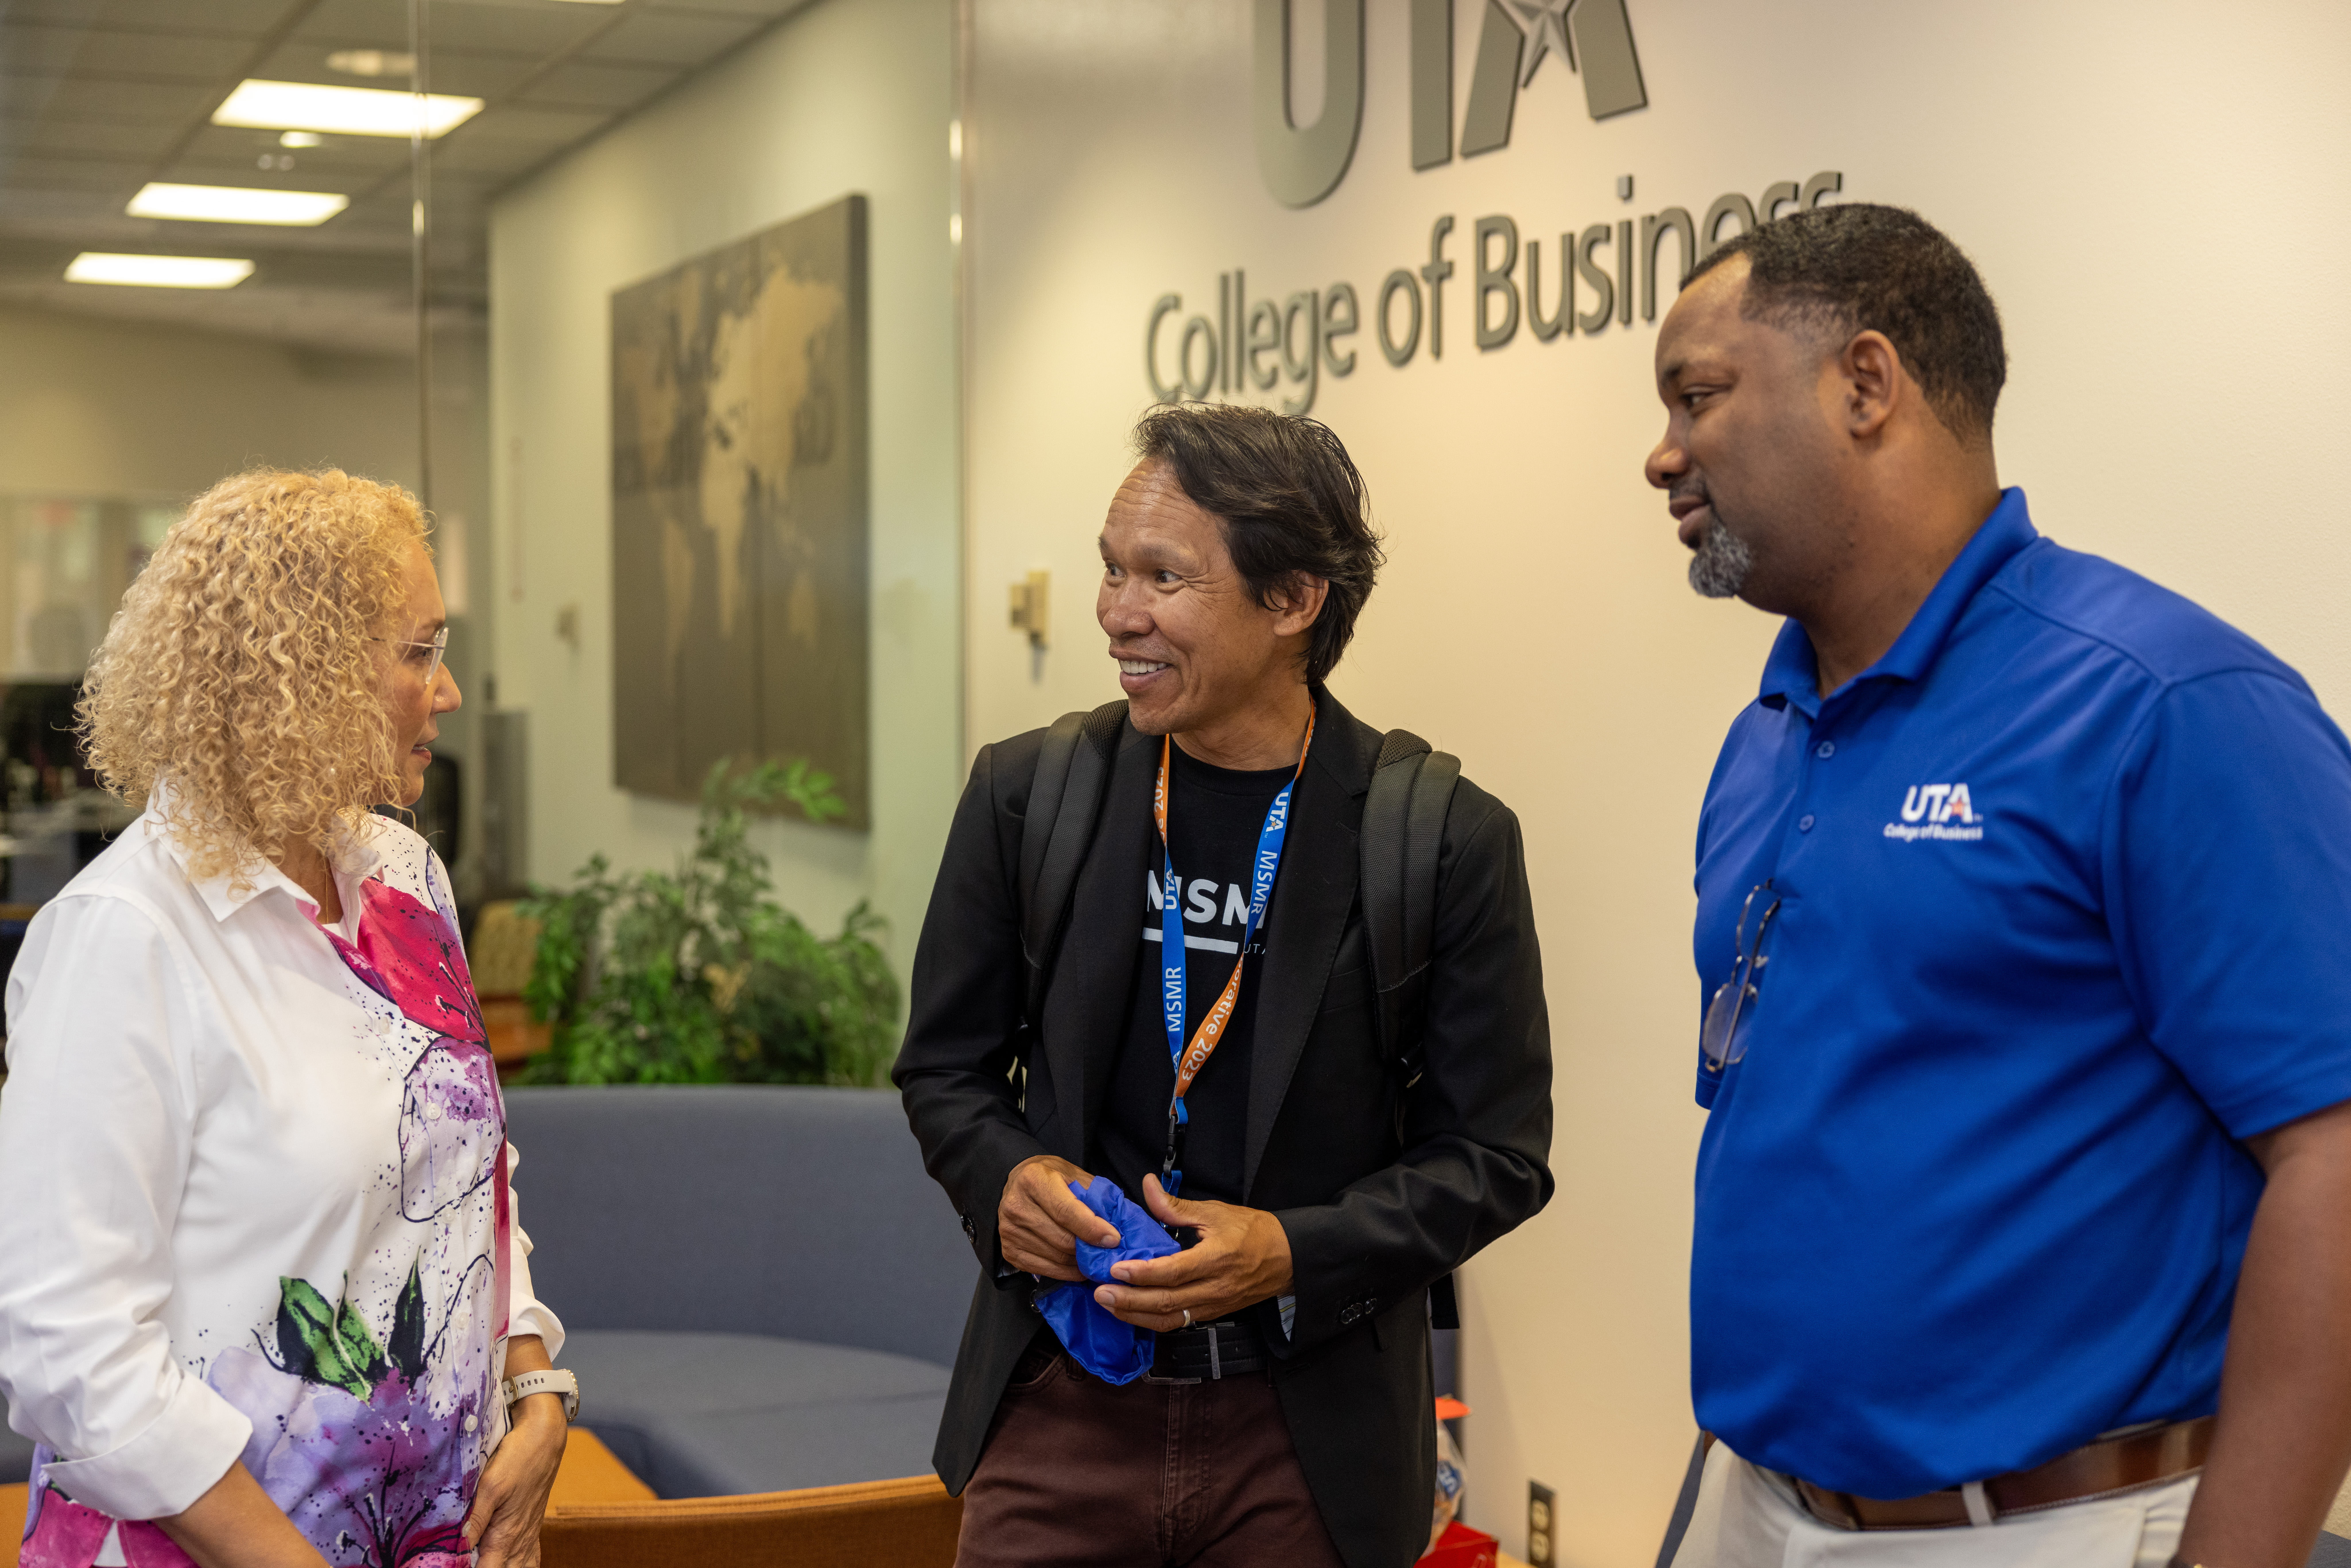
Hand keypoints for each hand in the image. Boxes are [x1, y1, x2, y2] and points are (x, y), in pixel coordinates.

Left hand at [462, 1396, 566, 1567]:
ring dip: (501, 1567)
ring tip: (483, 1561)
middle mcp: (519, 1540)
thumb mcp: (492, 1485)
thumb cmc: (518, 1458)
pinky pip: (530, 1559)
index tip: (453, 1563)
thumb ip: (477, 1517)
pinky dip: (520, 1565)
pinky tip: (509, 1562)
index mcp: (506, 1535)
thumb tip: (459, 1544)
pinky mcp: (532, 1527)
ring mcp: (528, 1535)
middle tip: (465, 1561)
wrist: (544, 1439)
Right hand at [999, 1154, 1119, 1281]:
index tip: (1113, 1239)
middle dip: (1090, 1249)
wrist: (1017, 1184)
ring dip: (1081, 1263)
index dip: (1092, 1229)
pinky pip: (1045, 1270)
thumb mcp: (1074, 1175)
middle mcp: (1017, 1206)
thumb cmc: (1051, 1178)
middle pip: (1062, 1239)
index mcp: (1034, 1180)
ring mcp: (1009, 1231)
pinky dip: (1067, 1272)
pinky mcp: (1009, 1251)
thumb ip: (1093, 1196)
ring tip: (1096, 1258)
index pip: (1066, 1211)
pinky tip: (1079, 1267)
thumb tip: (1117, 1224)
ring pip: (1056, 1257)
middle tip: (1109, 1253)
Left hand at [1093, 1174, 1292, 1329]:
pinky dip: (1151, 1321)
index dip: (1143, 1273)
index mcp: (1216, 1259)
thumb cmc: (1252, 1231)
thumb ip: (1176, 1206)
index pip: (1174, 1272)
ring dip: (1135, 1315)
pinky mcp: (1211, 1314)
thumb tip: (1147, 1185)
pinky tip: (1130, 1313)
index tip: (1116, 1269)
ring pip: (1169, 1320)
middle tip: (1099, 1292)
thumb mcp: (1216, 1212)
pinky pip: (1177, 1323)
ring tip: (1107, 1305)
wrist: (1285, 1258)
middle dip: (1129, 1301)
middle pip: (1166, 1302)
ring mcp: (1213, 1306)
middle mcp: (1214, 1288)